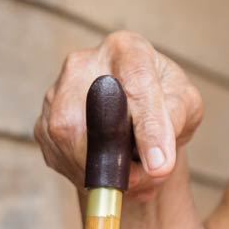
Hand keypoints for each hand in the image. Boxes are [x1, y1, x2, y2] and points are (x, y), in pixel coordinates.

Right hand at [33, 31, 203, 202]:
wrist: (135, 118)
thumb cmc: (164, 105)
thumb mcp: (185, 106)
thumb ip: (176, 123)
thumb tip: (157, 160)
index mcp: (126, 49)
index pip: (137, 85)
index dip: (149, 129)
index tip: (160, 166)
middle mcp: (83, 63)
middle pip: (93, 116)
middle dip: (118, 157)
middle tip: (143, 179)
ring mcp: (56, 92)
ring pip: (71, 142)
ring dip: (103, 170)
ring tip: (131, 175)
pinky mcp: (43, 124)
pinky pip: (60, 157)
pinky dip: (86, 174)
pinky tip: (107, 169)